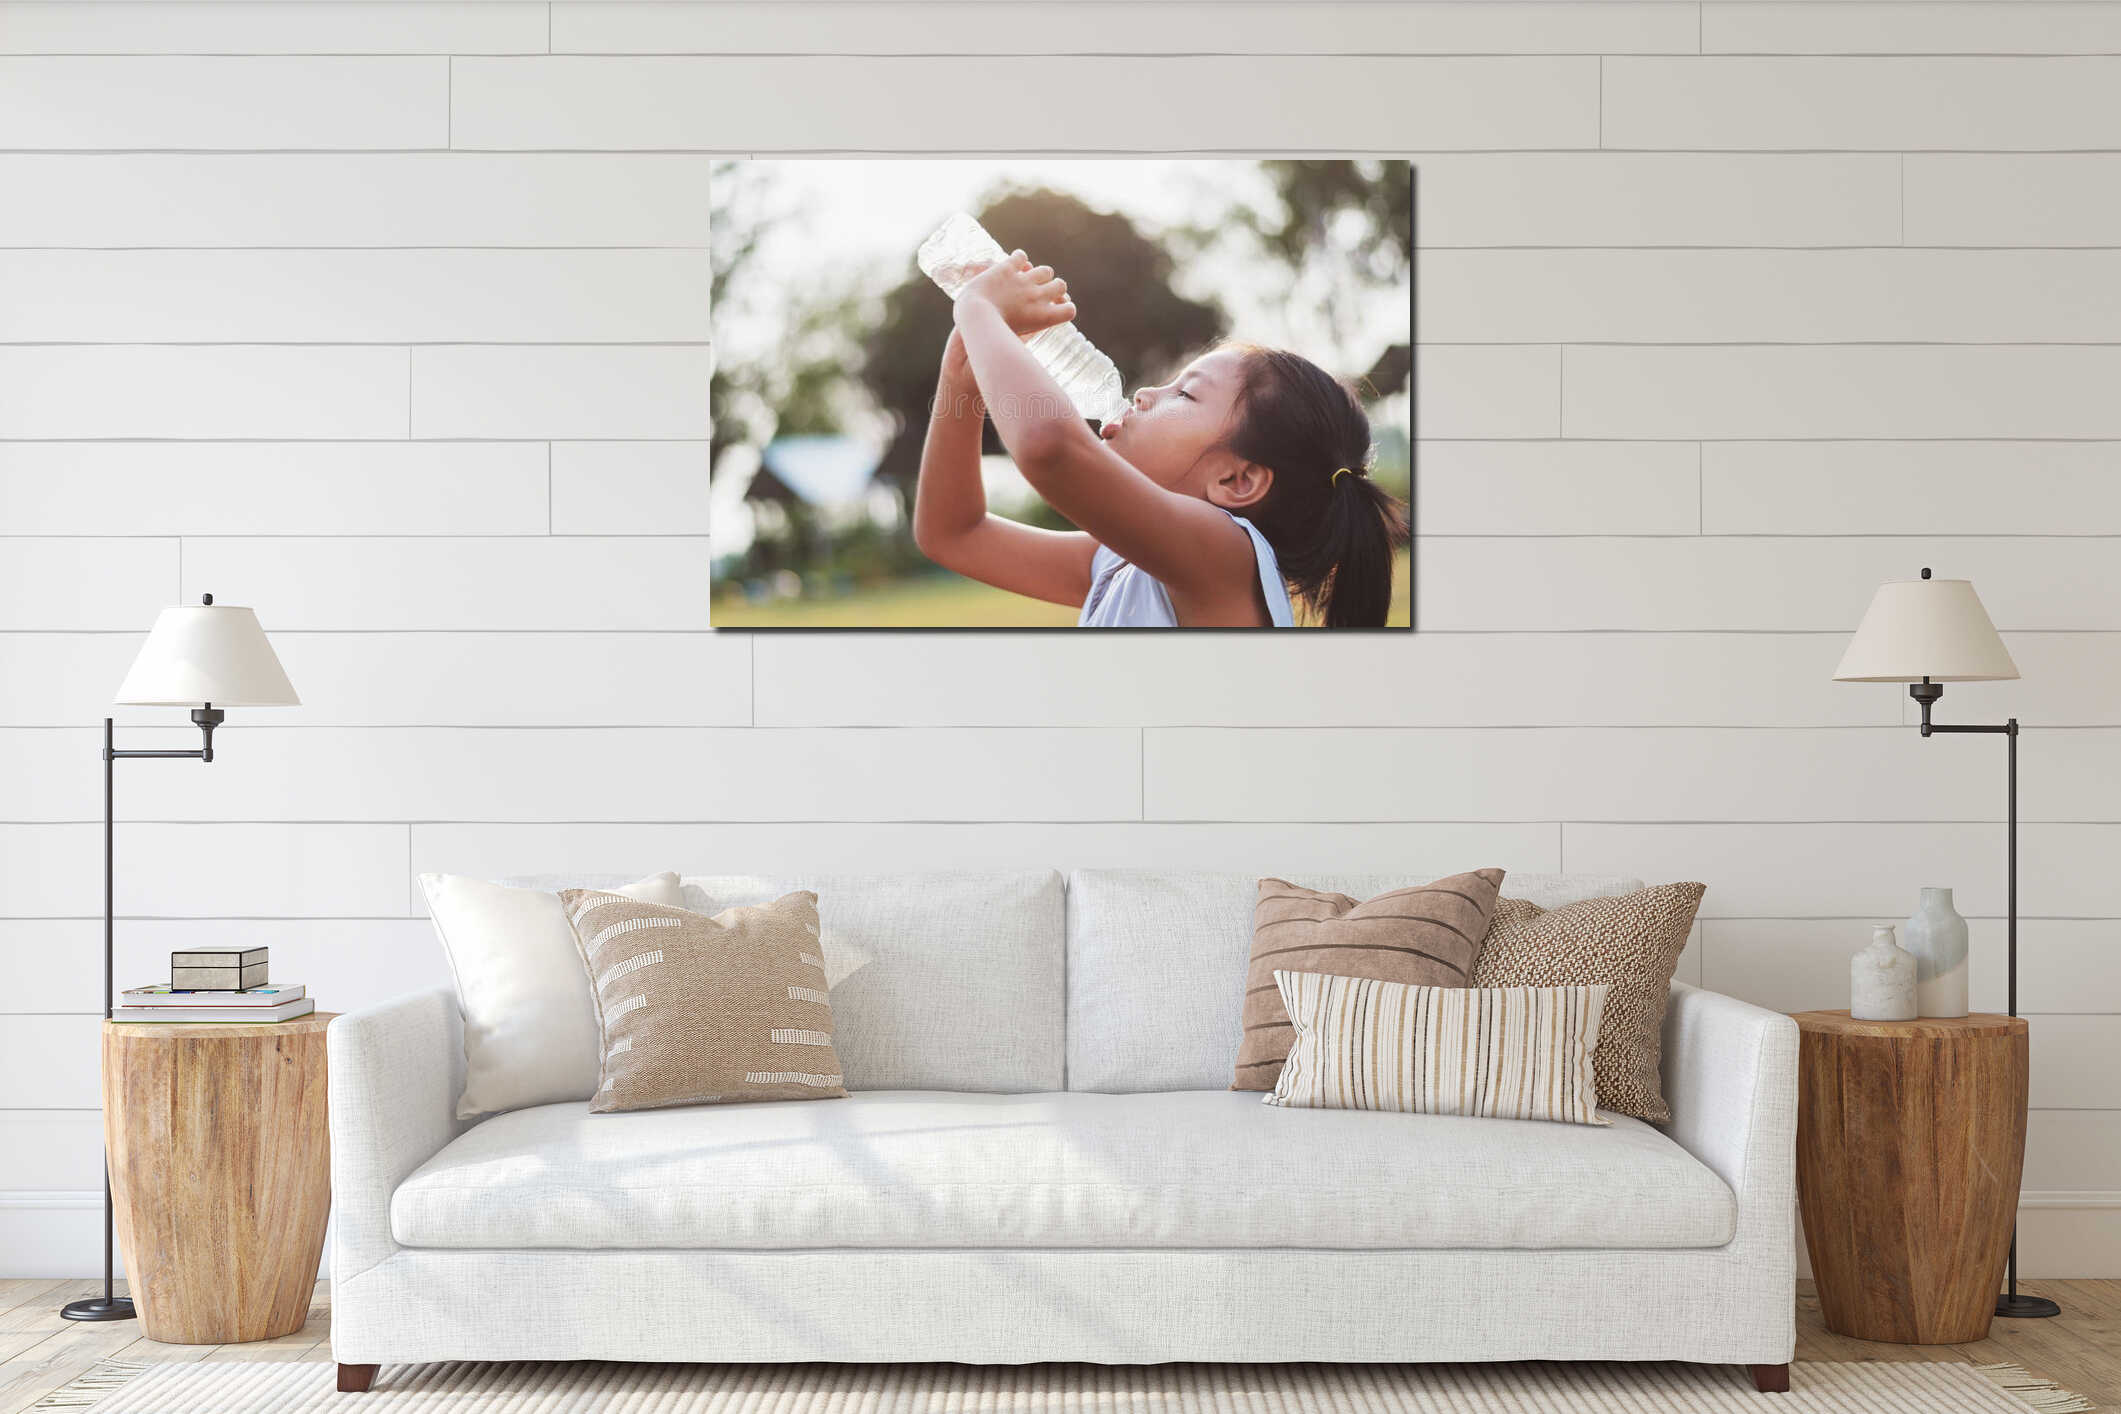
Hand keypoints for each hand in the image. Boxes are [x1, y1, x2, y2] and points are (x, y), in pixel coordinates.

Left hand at [955, 249, 1075, 337]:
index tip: (1055, 308)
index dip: (1065, 308)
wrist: (974, 318)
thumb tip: (1034, 332)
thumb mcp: (1017, 339)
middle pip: (1061, 285)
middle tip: (1040, 293)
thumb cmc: (991, 336)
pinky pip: (1021, 256)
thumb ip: (1029, 330)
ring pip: (1046, 270)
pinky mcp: (1007, 269)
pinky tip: (1013, 266)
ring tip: (1027, 279)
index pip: (1070, 310)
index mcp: (1043, 316)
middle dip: (1054, 288)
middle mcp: (1038, 296)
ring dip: (1039, 274)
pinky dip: (1018, 259)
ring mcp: (1024, 280)